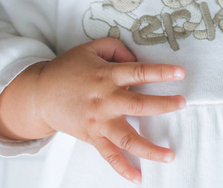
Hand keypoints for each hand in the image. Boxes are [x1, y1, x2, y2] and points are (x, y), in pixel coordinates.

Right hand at [0, 38, 185, 182]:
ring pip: (127, 138)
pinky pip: (109, 155)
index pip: (139, 72)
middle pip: (139, 105)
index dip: (161, 72)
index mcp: (106, 75)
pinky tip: (138, 178)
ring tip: (170, 154)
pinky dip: (123, 168)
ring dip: (150, 148)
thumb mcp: (91, 49)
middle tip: (182, 103)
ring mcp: (99, 122)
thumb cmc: (67, 69)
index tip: (181, 73)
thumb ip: (117, 49)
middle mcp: (105, 100)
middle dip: (163, 105)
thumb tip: (137, 58)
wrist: (40, 94)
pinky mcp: (92, 137)